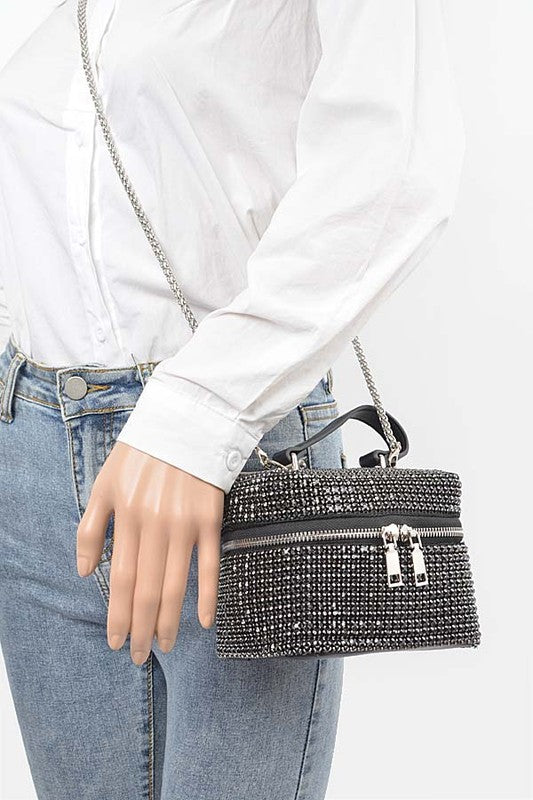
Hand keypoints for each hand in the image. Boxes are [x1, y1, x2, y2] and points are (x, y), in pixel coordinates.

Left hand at [76, 441, 224, 664]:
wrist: (185, 423)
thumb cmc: (141, 454)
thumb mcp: (103, 484)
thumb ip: (90, 528)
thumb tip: (84, 571)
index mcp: (125, 517)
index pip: (119, 579)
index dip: (116, 615)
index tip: (114, 641)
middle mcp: (153, 525)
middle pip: (146, 589)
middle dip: (140, 628)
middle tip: (138, 655)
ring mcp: (184, 524)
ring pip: (175, 584)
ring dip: (169, 621)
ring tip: (165, 645)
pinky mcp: (210, 519)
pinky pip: (209, 564)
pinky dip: (207, 595)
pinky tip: (203, 620)